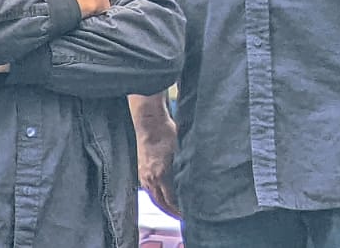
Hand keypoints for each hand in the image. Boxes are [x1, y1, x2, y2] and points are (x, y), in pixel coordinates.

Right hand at [132, 94, 180, 217]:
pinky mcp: (141, 171)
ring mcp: (144, 175)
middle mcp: (151, 178)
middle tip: (183, 218)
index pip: (171, 200)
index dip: (180, 209)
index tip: (189, 214)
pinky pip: (149, 189)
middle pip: (161, 203)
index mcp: (161, 174)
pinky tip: (164, 197)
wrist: (150, 122)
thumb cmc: (167, 132)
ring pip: (154, 197)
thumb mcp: (181, 150)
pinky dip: (157, 195)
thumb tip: (198, 179)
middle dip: (172, 212)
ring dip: (164, 205)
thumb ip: (186, 167)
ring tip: (174, 211)